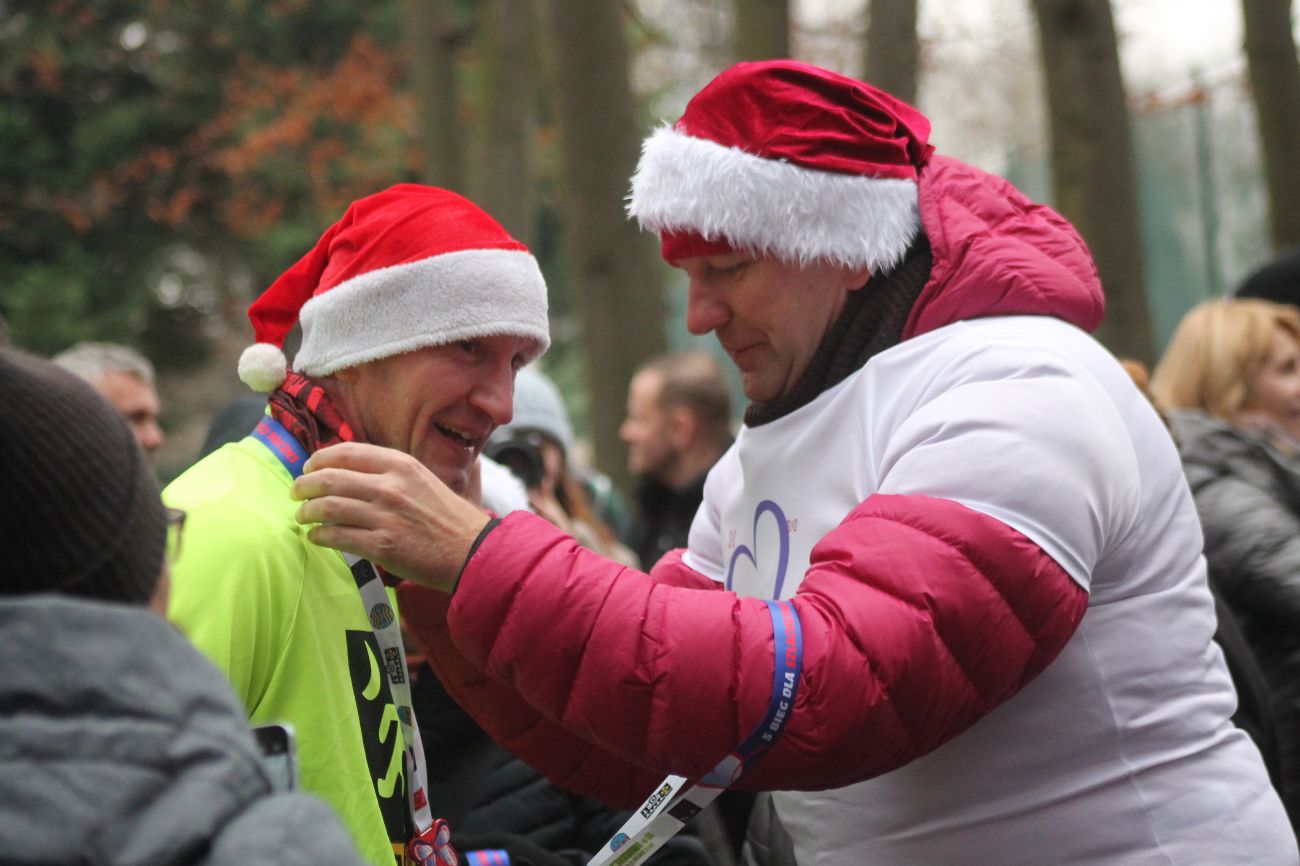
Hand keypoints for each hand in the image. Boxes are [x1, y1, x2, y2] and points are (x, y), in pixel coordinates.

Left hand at [290, 442, 490, 592]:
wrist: (472, 550)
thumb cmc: (448, 516)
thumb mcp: (423, 479)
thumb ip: (390, 472)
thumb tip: (352, 470)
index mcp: (400, 464)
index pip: (345, 453)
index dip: (318, 460)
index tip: (309, 468)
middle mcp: (389, 486)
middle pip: (328, 478)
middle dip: (303, 486)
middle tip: (296, 493)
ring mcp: (384, 516)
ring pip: (327, 507)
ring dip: (306, 512)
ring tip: (302, 516)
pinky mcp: (381, 545)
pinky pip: (336, 536)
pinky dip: (319, 536)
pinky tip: (317, 537)